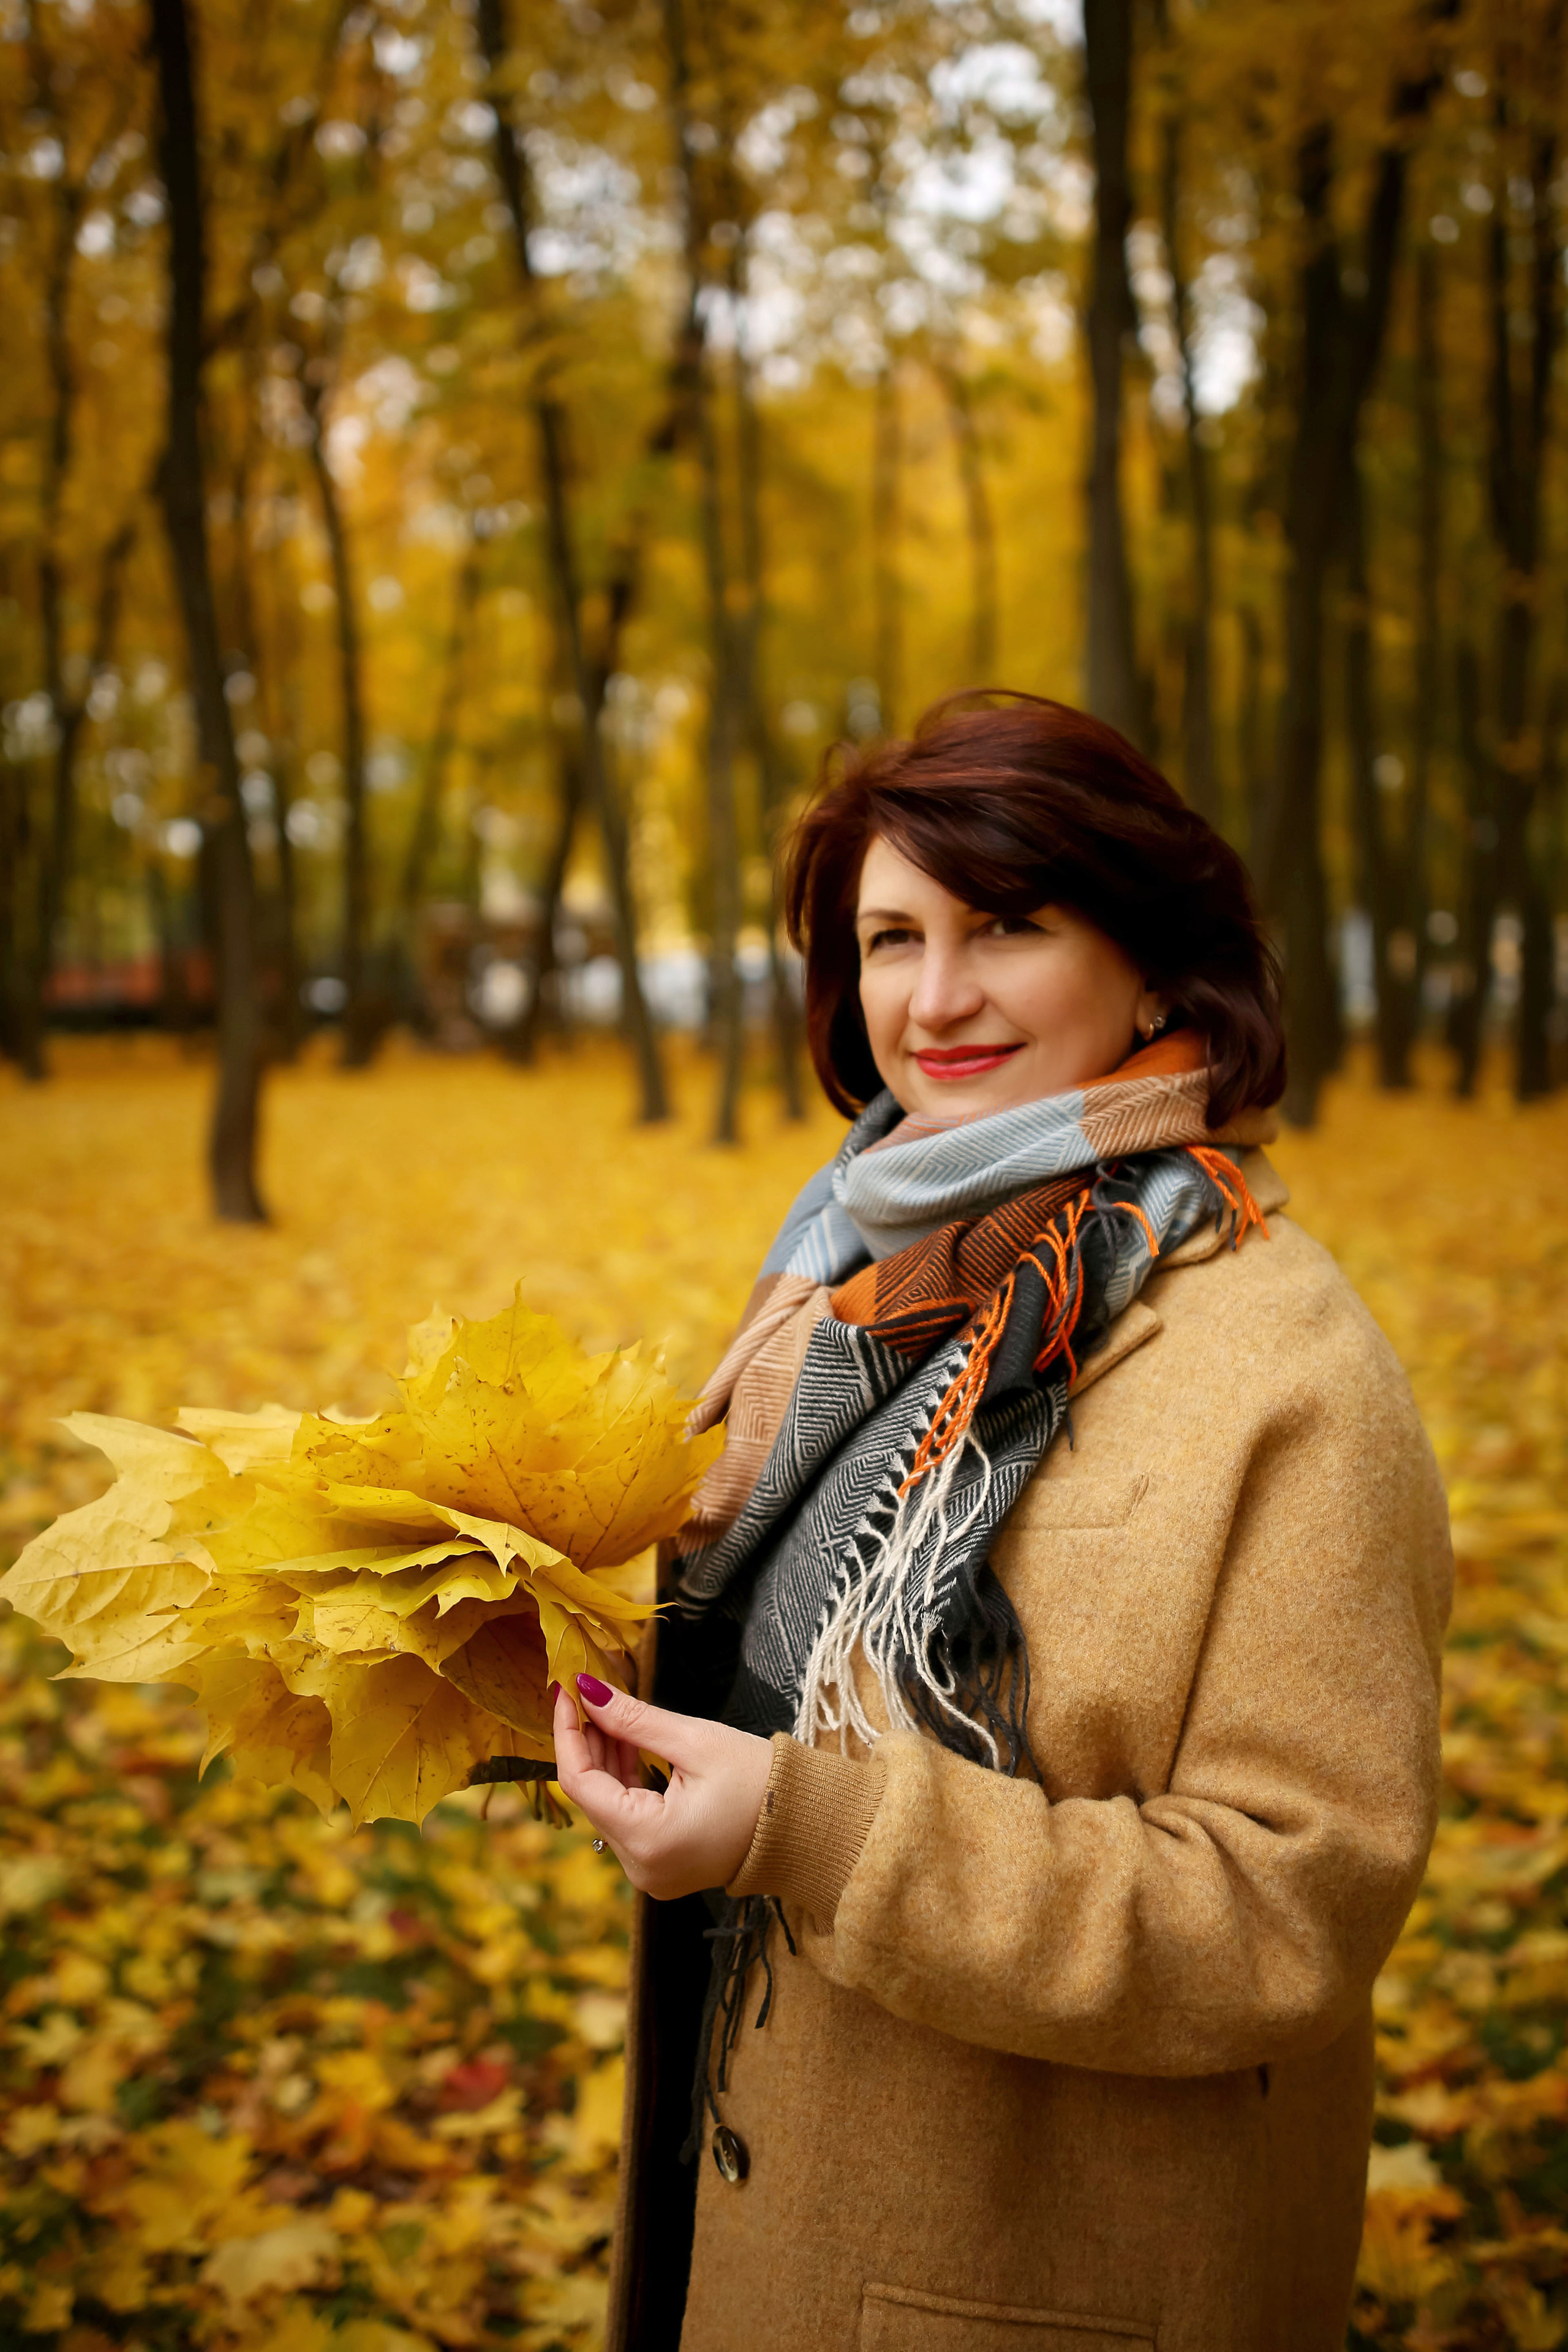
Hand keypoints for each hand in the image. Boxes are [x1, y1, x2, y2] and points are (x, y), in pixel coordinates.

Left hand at [551, 1675, 774, 1901]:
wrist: (806, 1825)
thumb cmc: (760, 1783)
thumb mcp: (694, 1742)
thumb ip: (634, 1719)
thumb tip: (587, 1690)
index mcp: (647, 1840)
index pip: (580, 1784)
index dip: (567, 1733)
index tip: (567, 1690)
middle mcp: (641, 1868)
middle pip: (593, 1796)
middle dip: (589, 1742)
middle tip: (590, 1692)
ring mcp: (651, 1872)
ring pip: (609, 1807)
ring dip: (607, 1759)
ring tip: (611, 1712)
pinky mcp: (662, 1866)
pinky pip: (629, 1820)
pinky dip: (626, 1782)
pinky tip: (629, 1744)